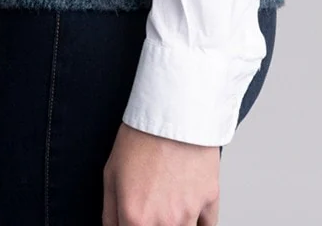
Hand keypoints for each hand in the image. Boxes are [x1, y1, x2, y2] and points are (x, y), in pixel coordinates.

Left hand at [102, 120, 220, 225]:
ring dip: (177, 225)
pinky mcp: (210, 198)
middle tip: (152, 211)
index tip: (136, 220)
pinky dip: (199, 223)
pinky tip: (189, 209)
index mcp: (136, 219)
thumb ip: (110, 214)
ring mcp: (189, 212)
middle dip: (154, 224)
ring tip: (169, 206)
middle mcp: (165, 222)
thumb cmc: (142, 136)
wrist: (173, 106)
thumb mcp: (111, 175)